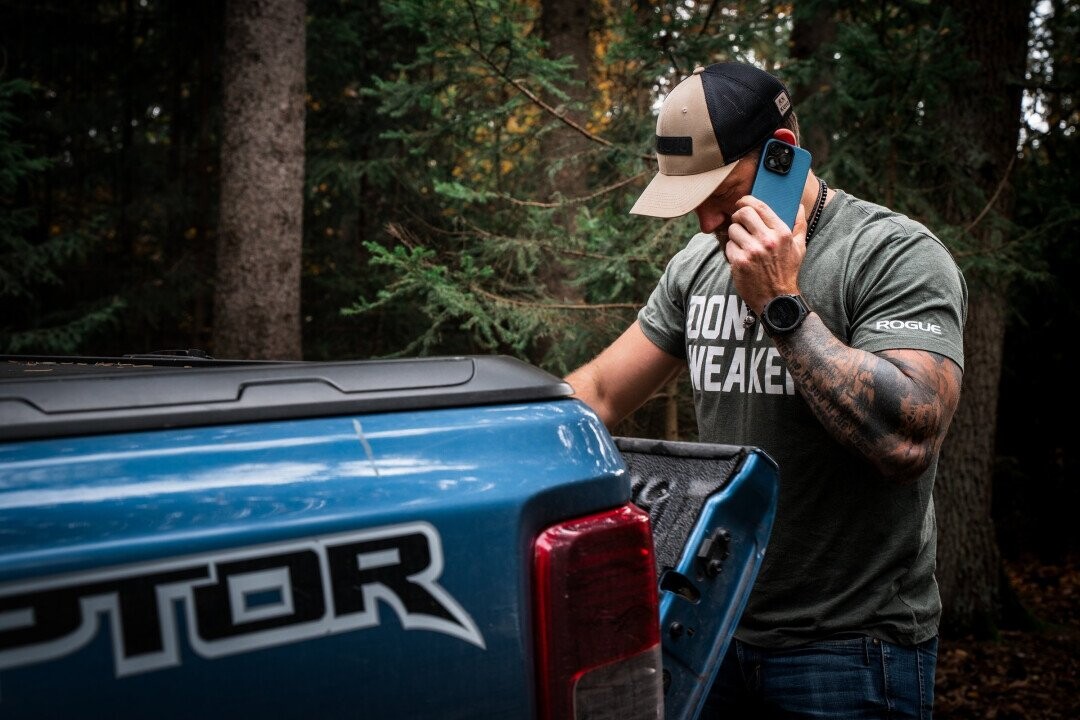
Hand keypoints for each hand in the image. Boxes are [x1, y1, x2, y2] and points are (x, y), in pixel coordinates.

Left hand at [724, 196, 807, 313]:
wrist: (778, 300)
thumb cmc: (788, 272)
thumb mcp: (800, 248)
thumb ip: (799, 225)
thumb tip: (798, 206)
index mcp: (782, 233)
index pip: (760, 207)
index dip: (747, 201)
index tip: (742, 202)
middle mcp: (767, 240)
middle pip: (743, 214)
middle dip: (738, 215)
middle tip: (738, 221)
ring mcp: (752, 252)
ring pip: (733, 230)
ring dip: (735, 234)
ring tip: (742, 243)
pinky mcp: (739, 263)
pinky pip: (729, 246)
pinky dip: (732, 250)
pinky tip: (740, 256)